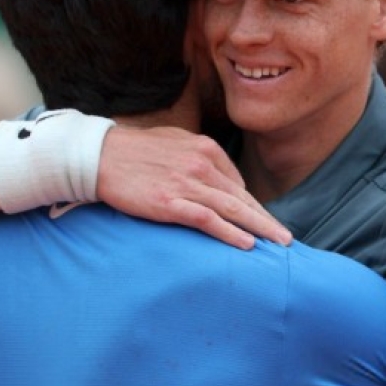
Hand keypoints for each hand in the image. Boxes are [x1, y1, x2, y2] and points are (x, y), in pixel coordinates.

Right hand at [97, 125, 291, 249]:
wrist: (98, 155)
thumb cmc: (133, 150)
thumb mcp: (173, 142)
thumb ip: (199, 156)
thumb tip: (219, 178)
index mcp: (204, 148)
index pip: (236, 183)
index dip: (252, 206)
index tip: (264, 223)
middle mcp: (201, 165)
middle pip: (242, 198)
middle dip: (266, 220)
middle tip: (286, 238)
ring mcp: (186, 184)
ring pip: (232, 209)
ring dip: (259, 228)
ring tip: (278, 244)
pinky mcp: (169, 202)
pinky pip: (208, 220)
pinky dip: (230, 232)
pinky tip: (246, 244)